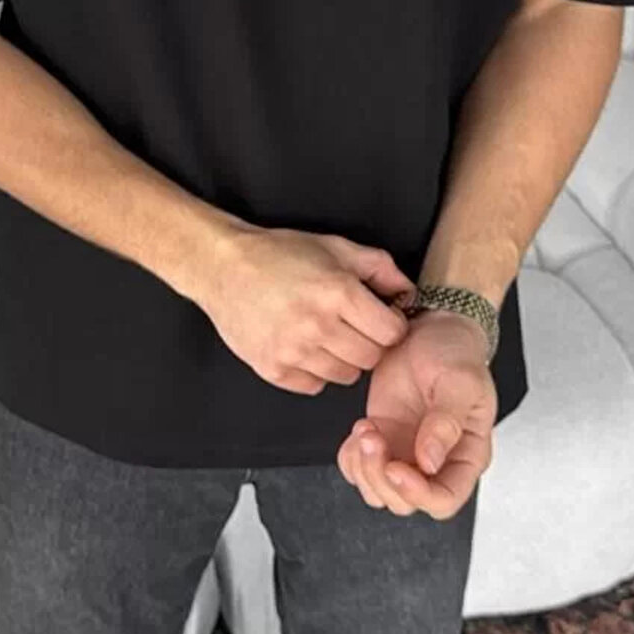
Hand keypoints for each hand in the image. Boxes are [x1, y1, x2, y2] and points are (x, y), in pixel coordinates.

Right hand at [193, 219, 413, 393]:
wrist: (223, 268)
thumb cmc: (280, 255)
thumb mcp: (336, 247)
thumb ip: (380, 268)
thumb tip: (410, 293)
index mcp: (338, 293)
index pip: (392, 333)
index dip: (391, 325)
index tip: (380, 318)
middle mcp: (318, 325)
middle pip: (372, 358)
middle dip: (370, 343)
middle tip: (353, 326)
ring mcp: (293, 351)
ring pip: (346, 376)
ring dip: (344, 359)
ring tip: (327, 335)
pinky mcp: (273, 369)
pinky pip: (315, 386)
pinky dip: (315, 371)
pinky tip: (304, 346)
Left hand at [338, 307, 495, 518]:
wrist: (431, 328)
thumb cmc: (456, 353)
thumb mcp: (460, 382)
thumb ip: (446, 423)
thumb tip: (429, 462)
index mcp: (466, 455)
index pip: (444, 500)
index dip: (417, 495)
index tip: (395, 467)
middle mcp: (436, 463)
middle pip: (404, 502)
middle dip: (380, 476)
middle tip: (373, 436)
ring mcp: (405, 454)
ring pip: (378, 491)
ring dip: (363, 467)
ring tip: (366, 428)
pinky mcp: (382, 440)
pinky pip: (358, 470)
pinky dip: (351, 458)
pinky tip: (360, 429)